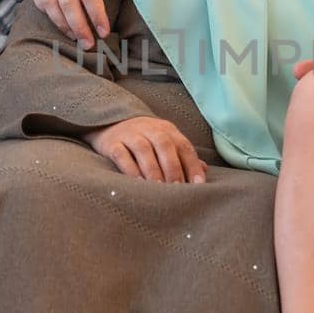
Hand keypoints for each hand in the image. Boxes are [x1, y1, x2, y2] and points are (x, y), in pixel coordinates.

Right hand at [85, 116, 207, 182]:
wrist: (109, 124)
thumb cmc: (144, 139)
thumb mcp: (164, 142)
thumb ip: (182, 156)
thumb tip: (204, 170)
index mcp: (167, 130)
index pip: (183, 146)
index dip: (192, 165)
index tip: (198, 185)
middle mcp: (150, 129)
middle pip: (164, 145)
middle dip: (172, 168)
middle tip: (176, 188)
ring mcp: (129, 134)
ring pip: (143, 149)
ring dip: (152, 170)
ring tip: (158, 188)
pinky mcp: (112, 143)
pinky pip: (121, 154)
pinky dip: (129, 169)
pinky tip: (136, 183)